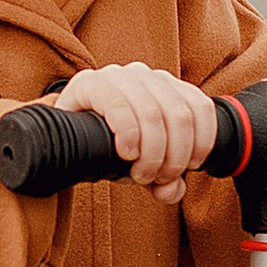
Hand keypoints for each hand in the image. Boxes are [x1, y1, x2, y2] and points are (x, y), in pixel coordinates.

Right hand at [55, 63, 224, 203]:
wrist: (65, 138)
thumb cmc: (111, 147)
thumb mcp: (146, 166)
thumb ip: (166, 181)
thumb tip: (171, 191)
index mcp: (167, 87)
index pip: (200, 107)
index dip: (201, 143)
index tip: (188, 168)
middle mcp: (146, 75)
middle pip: (179, 115)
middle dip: (173, 157)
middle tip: (157, 178)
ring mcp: (119, 76)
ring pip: (153, 113)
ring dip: (152, 153)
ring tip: (140, 174)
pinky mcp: (91, 83)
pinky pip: (118, 105)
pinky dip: (128, 134)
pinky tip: (125, 153)